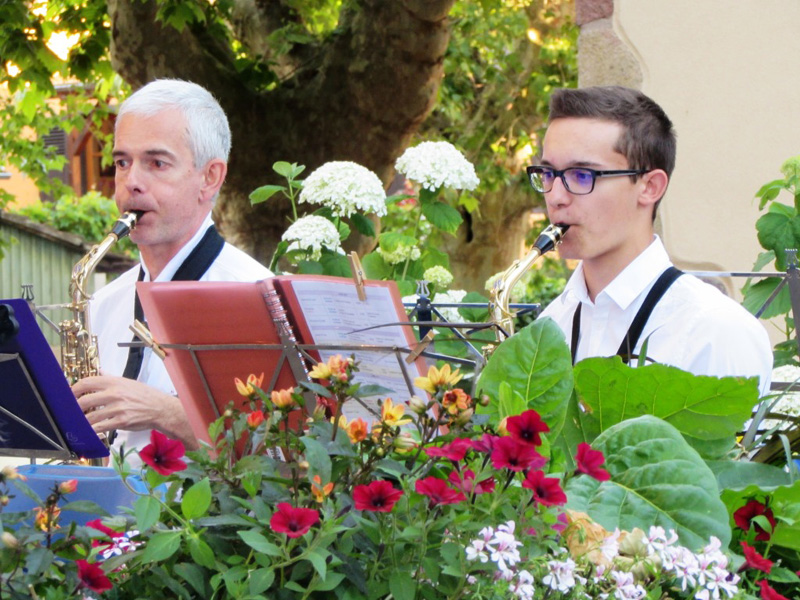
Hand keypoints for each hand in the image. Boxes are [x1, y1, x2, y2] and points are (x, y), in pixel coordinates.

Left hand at [73, 375, 197, 448]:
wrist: (161, 409)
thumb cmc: (145, 396)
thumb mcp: (129, 382)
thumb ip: (111, 378)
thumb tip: (100, 371)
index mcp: (114, 382)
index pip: (87, 382)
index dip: (74, 389)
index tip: (69, 395)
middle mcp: (114, 394)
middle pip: (84, 401)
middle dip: (74, 409)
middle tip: (70, 413)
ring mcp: (117, 408)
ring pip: (90, 416)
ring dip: (82, 421)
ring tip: (79, 423)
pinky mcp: (121, 422)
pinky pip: (100, 427)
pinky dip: (92, 430)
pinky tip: (89, 431)